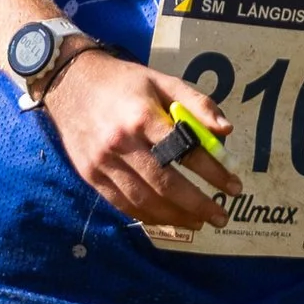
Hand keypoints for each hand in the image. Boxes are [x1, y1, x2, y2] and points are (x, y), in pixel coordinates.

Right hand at [44, 53, 243, 231]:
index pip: (186, 151)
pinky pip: (123, 204)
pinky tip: (169, 219)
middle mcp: (121, 143)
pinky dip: (149, 216)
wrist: (69, 82)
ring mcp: (103, 162)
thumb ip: (196, 103)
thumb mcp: (162, 81)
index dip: (214, 172)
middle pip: (166, 183)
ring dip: (176, 217)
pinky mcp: (90, 175)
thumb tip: (226, 131)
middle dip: (198, 204)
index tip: (234, 186)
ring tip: (200, 222)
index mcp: (143, 116)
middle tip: (221, 216)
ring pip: (144, 200)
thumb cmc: (123, 82)